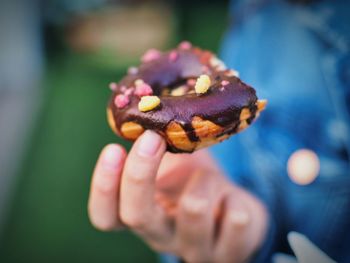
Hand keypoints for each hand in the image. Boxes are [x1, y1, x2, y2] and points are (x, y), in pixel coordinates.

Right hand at [88, 131, 267, 261]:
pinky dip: (234, 197)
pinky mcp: (229, 252)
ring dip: (204, 178)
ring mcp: (195, 248)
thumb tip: (145, 105)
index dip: (104, 187)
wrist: (230, 208)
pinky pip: (235, 219)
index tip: (112, 149)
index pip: (105, 216)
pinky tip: (230, 198)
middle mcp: (162, 237)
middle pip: (137, 216)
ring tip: (208, 175)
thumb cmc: (194, 181)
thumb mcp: (172, 166)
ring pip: (194, 208)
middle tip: (152, 137)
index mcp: (141, 217)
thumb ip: (156, 145)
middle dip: (141, 173)